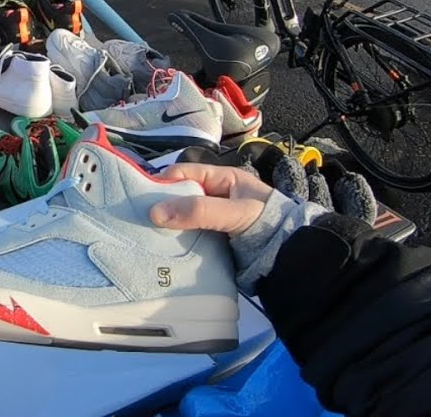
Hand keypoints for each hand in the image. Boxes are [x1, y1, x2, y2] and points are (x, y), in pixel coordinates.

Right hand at [150, 164, 273, 236]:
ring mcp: (213, 218)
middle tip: (140, 218)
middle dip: (163, 205)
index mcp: (223, 179)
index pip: (184, 173)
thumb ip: (198, 211)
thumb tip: (155, 212)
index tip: (143, 197)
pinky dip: (177, 240)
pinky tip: (164, 247)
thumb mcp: (232, 212)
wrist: (290, 256)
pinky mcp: (212, 240)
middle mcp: (216, 196)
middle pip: (180, 196)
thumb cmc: (266, 223)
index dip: (163, 182)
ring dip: (169, 225)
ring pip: (182, 217)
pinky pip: (188, 235)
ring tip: (147, 234)